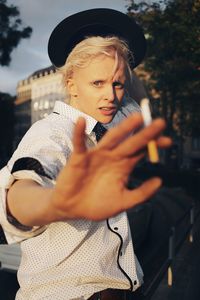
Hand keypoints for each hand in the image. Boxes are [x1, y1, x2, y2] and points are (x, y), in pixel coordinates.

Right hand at [50, 113, 170, 220]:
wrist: (72, 209)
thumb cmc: (97, 204)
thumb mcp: (123, 202)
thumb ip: (141, 194)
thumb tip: (160, 181)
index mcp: (123, 166)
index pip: (141, 151)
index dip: (154, 145)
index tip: (169, 141)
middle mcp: (112, 157)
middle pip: (131, 142)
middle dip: (145, 133)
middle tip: (161, 122)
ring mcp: (96, 155)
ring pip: (111, 139)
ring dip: (123, 128)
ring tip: (136, 118)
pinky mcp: (79, 158)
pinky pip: (79, 144)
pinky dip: (78, 133)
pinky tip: (81, 121)